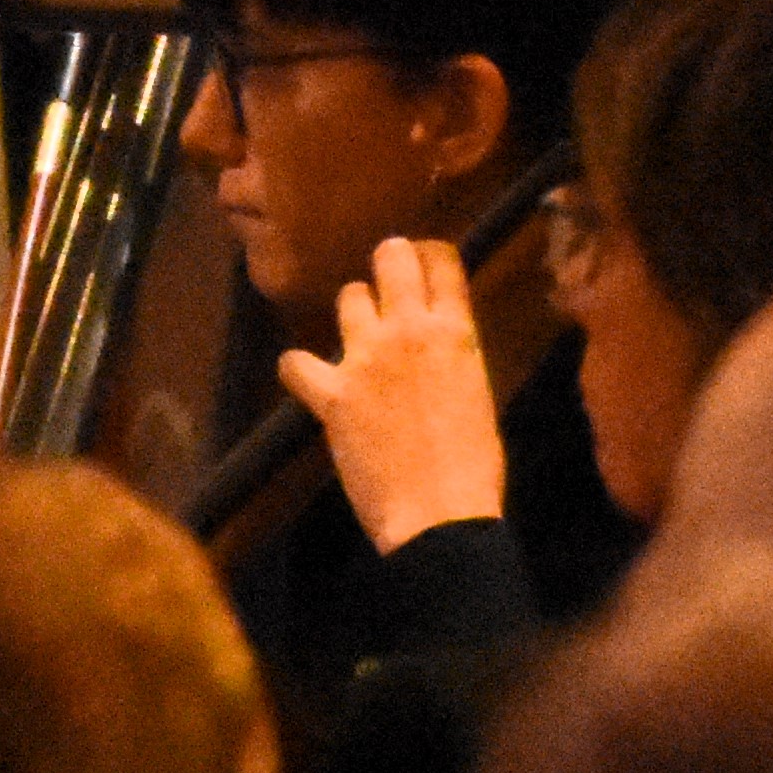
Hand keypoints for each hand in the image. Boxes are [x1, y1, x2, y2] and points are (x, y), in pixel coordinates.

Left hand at [276, 235, 511, 553]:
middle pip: (390, 256)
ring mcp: (366, 359)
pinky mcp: (332, 394)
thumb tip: (435, 337)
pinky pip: (296, 363)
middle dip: (389, 263)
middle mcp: (409, 331)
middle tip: (388, 286)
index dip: (428, 256)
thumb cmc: (472, 466)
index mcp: (455, 333)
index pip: (441, 261)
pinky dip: (299, 369)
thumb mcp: (476, 393)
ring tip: (361, 343)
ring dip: (355, 315)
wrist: (439, 516)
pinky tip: (308, 378)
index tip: (422, 264)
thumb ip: (452, 354)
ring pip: (348, 296)